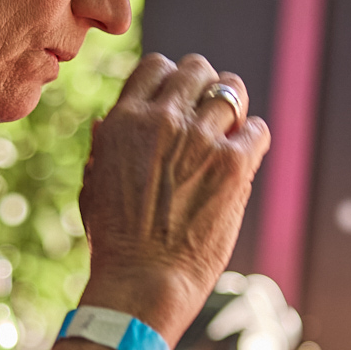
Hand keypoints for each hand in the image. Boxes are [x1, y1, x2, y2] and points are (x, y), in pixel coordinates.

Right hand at [79, 53, 270, 344]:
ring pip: (232, 90)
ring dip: (235, 108)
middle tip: (209, 115)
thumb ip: (103, 148)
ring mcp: (200, 139)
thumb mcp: (92, 187)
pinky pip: (258, 129)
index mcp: (124, 121)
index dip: (171, 81)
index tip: (179, 102)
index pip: (156, 67)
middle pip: (196, 69)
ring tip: (232, 131)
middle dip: (205, 87)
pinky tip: (245, 157)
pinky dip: (254, 138)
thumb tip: (106, 121)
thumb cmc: (114, 244)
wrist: (143, 282)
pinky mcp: (232, 164)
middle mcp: (162, 120)